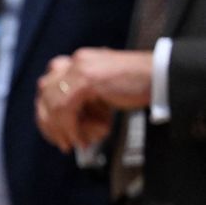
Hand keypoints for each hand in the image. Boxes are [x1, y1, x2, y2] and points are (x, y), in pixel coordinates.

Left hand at [35, 48, 151, 152]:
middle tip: (60, 140)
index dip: (47, 109)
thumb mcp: (105, 90)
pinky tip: (79, 139)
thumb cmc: (138, 85)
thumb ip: (86, 98)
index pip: (49, 84)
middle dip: (47, 120)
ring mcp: (80, 68)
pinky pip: (65, 108)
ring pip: (52, 103)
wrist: (161, 76)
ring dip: (58, 128)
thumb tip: (70, 121)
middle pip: (44, 92)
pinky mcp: (87, 79)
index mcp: (79, 61)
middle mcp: (76, 61)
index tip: (54, 130)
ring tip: (70, 143)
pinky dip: (68, 128)